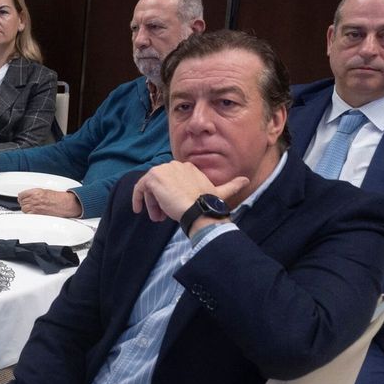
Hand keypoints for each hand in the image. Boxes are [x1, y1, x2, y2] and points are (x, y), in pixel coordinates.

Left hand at [18, 189, 81, 216]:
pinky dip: (29, 214)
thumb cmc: (58, 198)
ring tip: (30, 208)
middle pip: (21, 202)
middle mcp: (34, 199)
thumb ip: (35, 193)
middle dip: (23, 202)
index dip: (21, 197)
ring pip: (24, 209)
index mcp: (36, 192)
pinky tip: (33, 212)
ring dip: (26, 208)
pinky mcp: (38, 214)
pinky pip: (29, 214)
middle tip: (27, 203)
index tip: (22, 198)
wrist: (65, 204)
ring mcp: (36, 207)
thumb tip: (29, 196)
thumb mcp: (45, 191)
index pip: (21, 195)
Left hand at [130, 161, 249, 228]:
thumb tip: (245, 180)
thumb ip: (231, 185)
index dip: (170, 194)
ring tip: (157, 217)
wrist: (199, 210)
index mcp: (188, 168)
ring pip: (150, 186)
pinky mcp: (153, 178)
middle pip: (160, 183)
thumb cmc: (209, 204)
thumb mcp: (220, 192)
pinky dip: (138, 198)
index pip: (172, 179)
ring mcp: (163, 170)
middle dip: (159, 200)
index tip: (172, 209)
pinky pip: (140, 187)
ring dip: (151, 203)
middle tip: (161, 217)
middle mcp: (175, 165)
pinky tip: (139, 209)